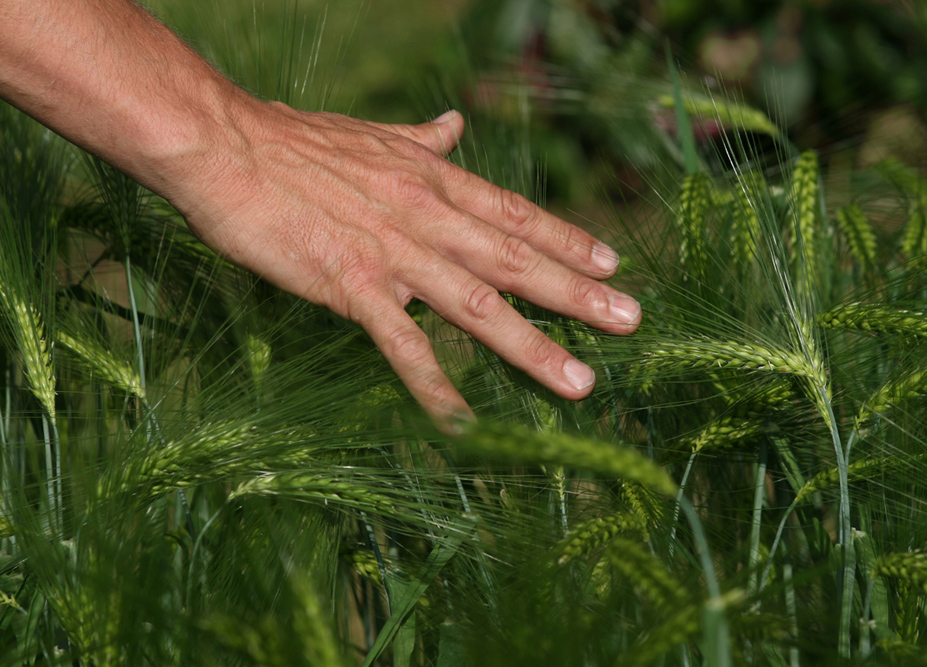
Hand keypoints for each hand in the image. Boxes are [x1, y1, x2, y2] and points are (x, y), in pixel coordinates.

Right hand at [160, 103, 641, 420]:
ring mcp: (393, 254)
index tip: (612, 264)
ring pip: (478, 305)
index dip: (568, 240)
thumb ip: (421, 138)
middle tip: (631, 322)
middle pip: (516, 260)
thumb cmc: (293, 141)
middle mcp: (427, 217)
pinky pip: (402, 345)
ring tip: (580, 381)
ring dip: (532, 347)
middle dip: (578, 294)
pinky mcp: (351, 286)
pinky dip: (435, 386)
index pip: (514, 214)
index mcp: (433, 181)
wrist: (226, 147)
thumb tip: (454, 124)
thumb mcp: (371, 134)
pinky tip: (464, 423)